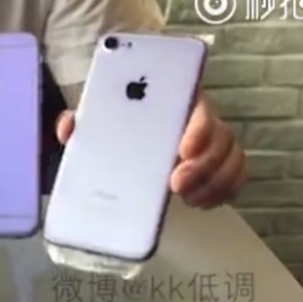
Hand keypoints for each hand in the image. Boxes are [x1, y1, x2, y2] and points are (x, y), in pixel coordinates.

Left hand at [55, 92, 246, 208]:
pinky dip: (223, 191)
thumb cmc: (116, 115)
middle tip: (175, 186)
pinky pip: (233, 175)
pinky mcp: (213, 162)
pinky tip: (200, 203)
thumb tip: (69, 128)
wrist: (127, 120)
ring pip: (231, 158)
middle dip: (204, 166)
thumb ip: (82, 119)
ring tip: (188, 199)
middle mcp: (198, 118)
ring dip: (214, 182)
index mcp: (174, 99)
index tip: (182, 150)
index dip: (199, 129)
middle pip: (221, 138)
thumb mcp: (97, 114)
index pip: (199, 108)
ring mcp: (209, 141)